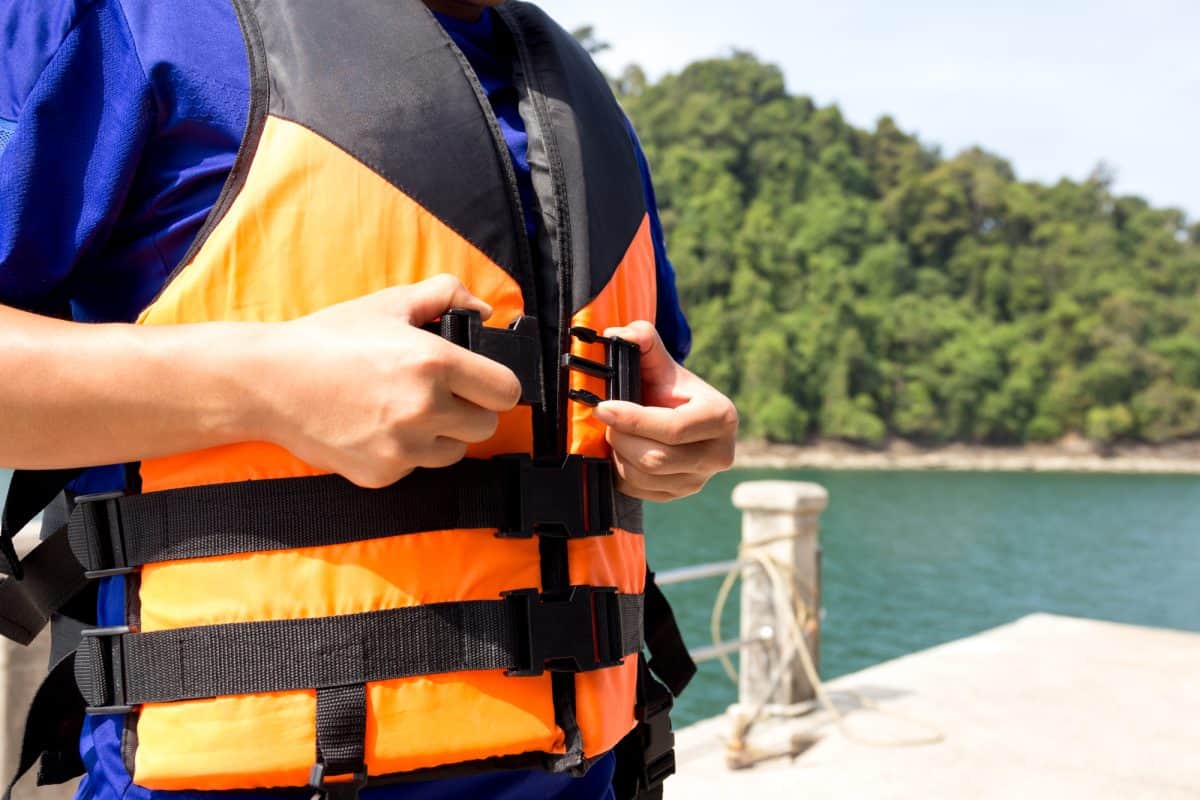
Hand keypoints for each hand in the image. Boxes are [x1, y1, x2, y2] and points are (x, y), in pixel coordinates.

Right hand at [254, 275, 521, 487]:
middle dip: (470, 409)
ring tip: (405, 409)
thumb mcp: (389, 303)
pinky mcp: (383, 473)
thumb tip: (482, 309)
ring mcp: (403, 447)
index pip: (506, 391)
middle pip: (486, 425)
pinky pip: (416, 467)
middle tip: (441, 393)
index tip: (482, 382)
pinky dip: (406, 451)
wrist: (269, 382)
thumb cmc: (327, 339)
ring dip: (442, 434)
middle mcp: (424, 408)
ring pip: (455, 451)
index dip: (496, 384)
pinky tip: (377, 427)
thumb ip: (445, 295)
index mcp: (434, 362)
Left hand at [592, 321, 737, 501]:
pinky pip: (640, 491)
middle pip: (657, 459)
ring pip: (644, 478)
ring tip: (616, 432)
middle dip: (622, 437)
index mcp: (721, 417)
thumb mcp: (660, 362)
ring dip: (619, 455)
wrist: (677, 416)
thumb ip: (643, 339)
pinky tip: (622, 451)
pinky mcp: (680, 495)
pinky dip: (621, 472)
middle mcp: (719, 454)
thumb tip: (617, 334)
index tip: (603, 407)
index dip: (633, 419)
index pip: (673, 428)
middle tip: (607, 419)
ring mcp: (700, 480)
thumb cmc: (668, 389)